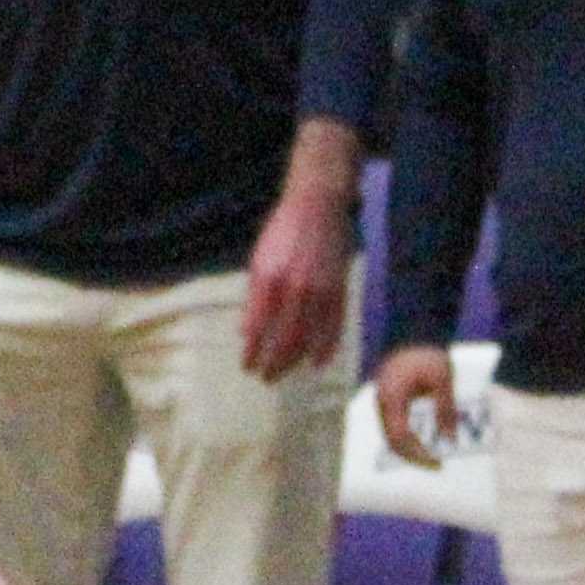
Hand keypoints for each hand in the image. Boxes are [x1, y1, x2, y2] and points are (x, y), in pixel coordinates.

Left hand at [242, 175, 353, 377]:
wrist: (317, 207)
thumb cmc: (282, 232)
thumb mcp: (259, 261)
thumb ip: (254, 298)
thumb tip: (245, 333)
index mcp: (270, 280)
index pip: (258, 329)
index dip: (253, 352)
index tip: (247, 366)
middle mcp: (295, 290)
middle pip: (284, 341)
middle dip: (273, 364)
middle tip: (264, 377)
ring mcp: (320, 293)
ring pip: (308, 340)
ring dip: (294, 362)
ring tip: (283, 373)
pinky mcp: (339, 292)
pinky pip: (333, 329)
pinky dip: (326, 349)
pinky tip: (316, 363)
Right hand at [372, 344, 455, 466]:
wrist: (415, 330)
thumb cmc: (429, 353)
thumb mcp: (443, 381)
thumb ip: (445, 410)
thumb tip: (449, 440)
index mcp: (392, 397)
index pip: (399, 437)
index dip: (416, 454)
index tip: (436, 462)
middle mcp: (382, 401)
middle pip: (391, 440)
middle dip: (413, 456)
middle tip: (436, 465)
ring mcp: (383, 399)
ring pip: (390, 434)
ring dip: (409, 448)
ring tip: (430, 456)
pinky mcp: (388, 397)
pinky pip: (393, 424)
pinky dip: (406, 436)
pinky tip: (423, 440)